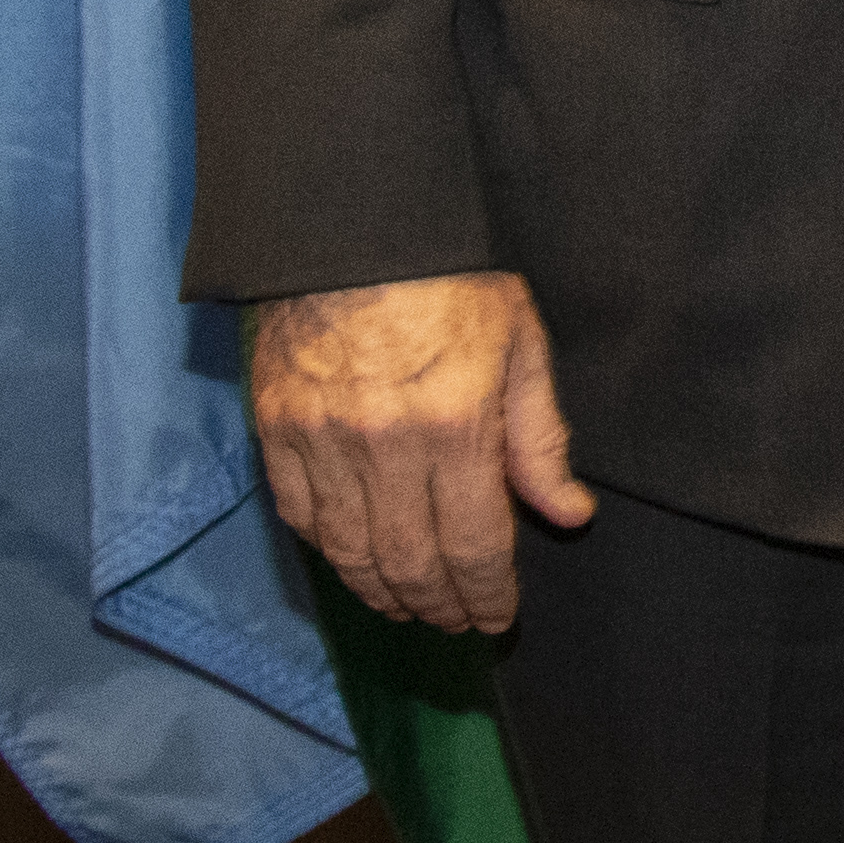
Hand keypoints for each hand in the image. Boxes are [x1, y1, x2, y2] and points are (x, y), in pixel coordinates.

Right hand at [250, 270, 593, 634]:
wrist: (356, 220)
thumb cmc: (453, 274)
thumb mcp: (521, 343)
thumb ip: (540, 437)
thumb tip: (567, 513)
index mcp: (456, 424)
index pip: (474, 544)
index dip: (487, 594)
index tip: (498, 617)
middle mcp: (385, 445)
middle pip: (409, 562)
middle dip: (438, 605)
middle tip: (456, 622)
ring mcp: (322, 439)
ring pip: (350, 552)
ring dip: (383, 592)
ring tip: (410, 605)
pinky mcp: (276, 427)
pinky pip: (299, 516)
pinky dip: (329, 551)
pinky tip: (355, 561)